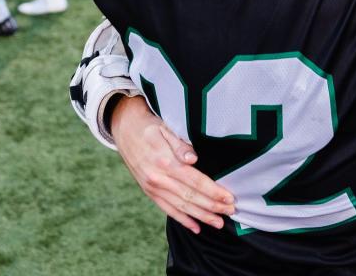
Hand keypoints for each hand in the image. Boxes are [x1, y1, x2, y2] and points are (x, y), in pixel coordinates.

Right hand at [112, 96, 235, 233]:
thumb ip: (179, 144)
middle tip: (230, 212)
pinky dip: (182, 219)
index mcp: (165, 162)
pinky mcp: (149, 191)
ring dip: (201, 216)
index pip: (195, 181)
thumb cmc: (150, 127)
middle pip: (190, 196)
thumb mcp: (165, 128)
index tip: (229, 198)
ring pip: (180, 206)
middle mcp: (158, 178)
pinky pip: (167, 209)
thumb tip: (193, 158)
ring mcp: (152, 187)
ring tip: (218, 223)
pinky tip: (195, 227)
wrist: (125, 130)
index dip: (213, 191)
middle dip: (212, 206)